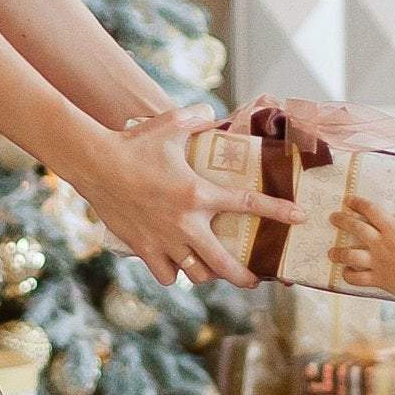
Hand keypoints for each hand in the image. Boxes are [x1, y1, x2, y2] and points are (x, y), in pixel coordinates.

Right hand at [74, 107, 303, 288]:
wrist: (95, 163)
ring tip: (213, 270)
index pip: (248, 203)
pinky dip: (174, 274)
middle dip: (245, 276)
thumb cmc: (134, 142)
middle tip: (254, 280)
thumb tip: (214, 115)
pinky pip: (167, 275)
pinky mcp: (143, 248)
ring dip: (207, 274)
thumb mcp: (170, 123)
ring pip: (196, 274)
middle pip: (225, 263)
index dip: (278, 211)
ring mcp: (164, 240)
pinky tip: (176, 266)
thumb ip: (198, 118)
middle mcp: (186, 223)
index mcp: (199, 194)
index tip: (300, 217)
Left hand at [332, 194, 394, 301]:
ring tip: (331, 252)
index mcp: (391, 227)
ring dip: (338, 253)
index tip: (349, 201)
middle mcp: (380, 242)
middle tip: (333, 218)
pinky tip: (345, 272)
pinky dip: (349, 276)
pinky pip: (358, 278)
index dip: (357, 203)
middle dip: (341, 221)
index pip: (370, 210)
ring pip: (350, 256)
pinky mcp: (378, 278)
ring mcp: (377, 261)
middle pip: (355, 228)